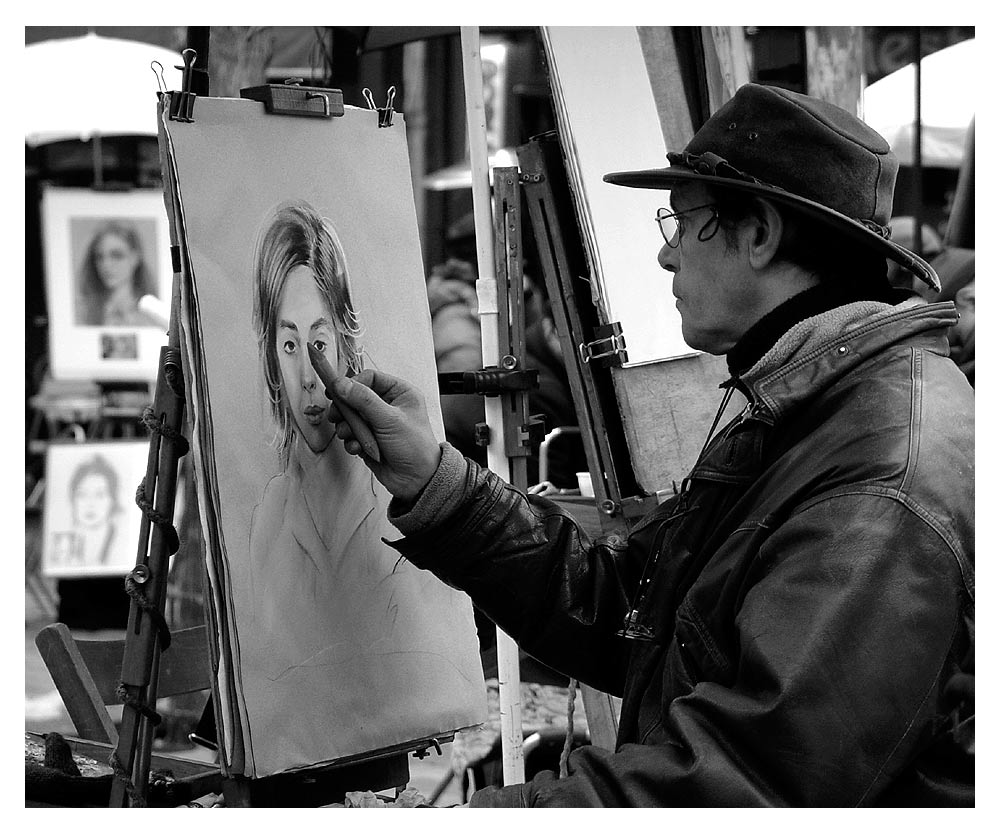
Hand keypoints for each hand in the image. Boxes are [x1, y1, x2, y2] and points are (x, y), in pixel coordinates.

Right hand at [326, 369, 441, 501]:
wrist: (417, 480)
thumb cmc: (415, 447)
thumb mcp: (389, 419)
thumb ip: (363, 400)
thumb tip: (341, 384)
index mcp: (400, 393)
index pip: (370, 378)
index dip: (352, 383)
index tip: (337, 392)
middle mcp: (388, 405)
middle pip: (356, 397)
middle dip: (346, 409)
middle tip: (337, 416)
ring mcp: (378, 423)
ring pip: (351, 417)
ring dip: (347, 427)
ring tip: (350, 435)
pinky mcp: (369, 439)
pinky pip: (352, 434)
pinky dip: (352, 441)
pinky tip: (358, 448)